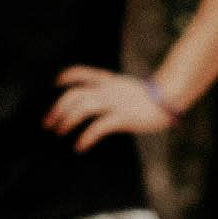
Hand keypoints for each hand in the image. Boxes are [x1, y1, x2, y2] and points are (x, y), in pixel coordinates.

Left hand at [42, 66, 175, 153]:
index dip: (66, 76)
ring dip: (67, 120)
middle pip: (75, 94)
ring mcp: (114, 102)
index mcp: (109, 81)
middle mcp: (108, 90)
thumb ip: (111, 90)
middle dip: (57, 108)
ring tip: (59, 132)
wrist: (169, 98)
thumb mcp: (126, 88)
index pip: (82, 72)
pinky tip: (79, 146)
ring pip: (83, 107)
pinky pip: (99, 126)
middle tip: (48, 122)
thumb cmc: (149, 97)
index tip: (55, 83)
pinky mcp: (122, 117)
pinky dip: (86, 136)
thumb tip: (98, 98)